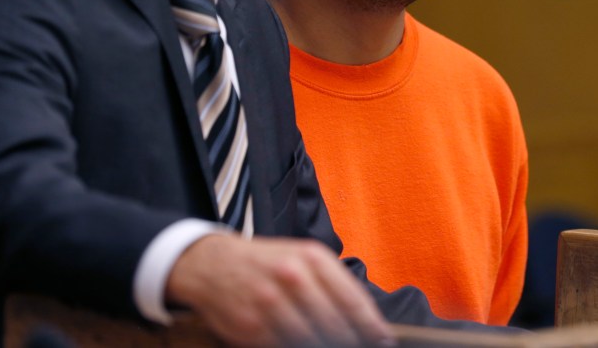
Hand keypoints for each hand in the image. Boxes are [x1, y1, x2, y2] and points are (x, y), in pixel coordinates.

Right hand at [165, 233, 395, 346]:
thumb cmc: (268, 262)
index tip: (383, 340)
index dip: (371, 326)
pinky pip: (285, 345)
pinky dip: (297, 347)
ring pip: (312, 339)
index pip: (352, 299)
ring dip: (326, 346)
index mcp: (311, 257)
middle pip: (335, 324)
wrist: (214, 264)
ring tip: (333, 346)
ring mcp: (270, 302)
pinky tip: (304, 345)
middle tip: (361, 347)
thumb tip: (366, 320)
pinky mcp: (252, 326)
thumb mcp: (303, 257)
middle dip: (352, 341)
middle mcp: (292, 276)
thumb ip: (333, 284)